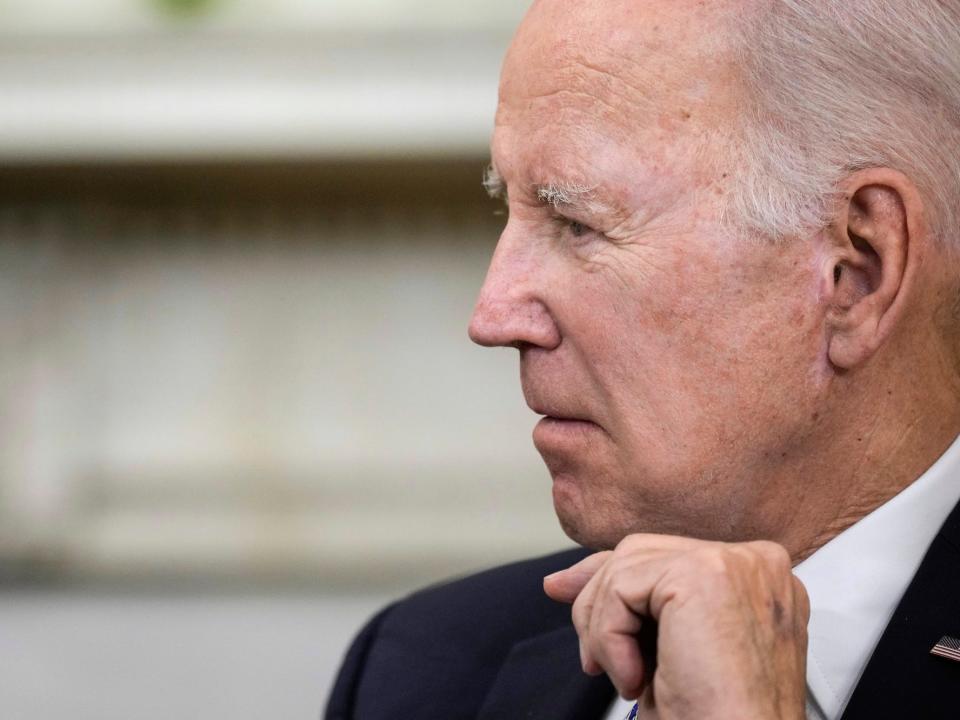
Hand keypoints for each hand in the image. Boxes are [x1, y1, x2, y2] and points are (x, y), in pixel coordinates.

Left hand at [544, 535, 808, 719]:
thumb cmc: (712, 718)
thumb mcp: (662, 648)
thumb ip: (626, 599)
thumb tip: (560, 580)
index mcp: (757, 577)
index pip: (665, 554)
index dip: (614, 581)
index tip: (574, 601)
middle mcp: (755, 563)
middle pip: (641, 552)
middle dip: (599, 603)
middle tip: (593, 660)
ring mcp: (733, 563)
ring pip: (624, 566)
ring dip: (604, 629)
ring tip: (627, 679)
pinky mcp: (703, 575)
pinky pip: (620, 588)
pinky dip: (609, 638)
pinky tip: (634, 680)